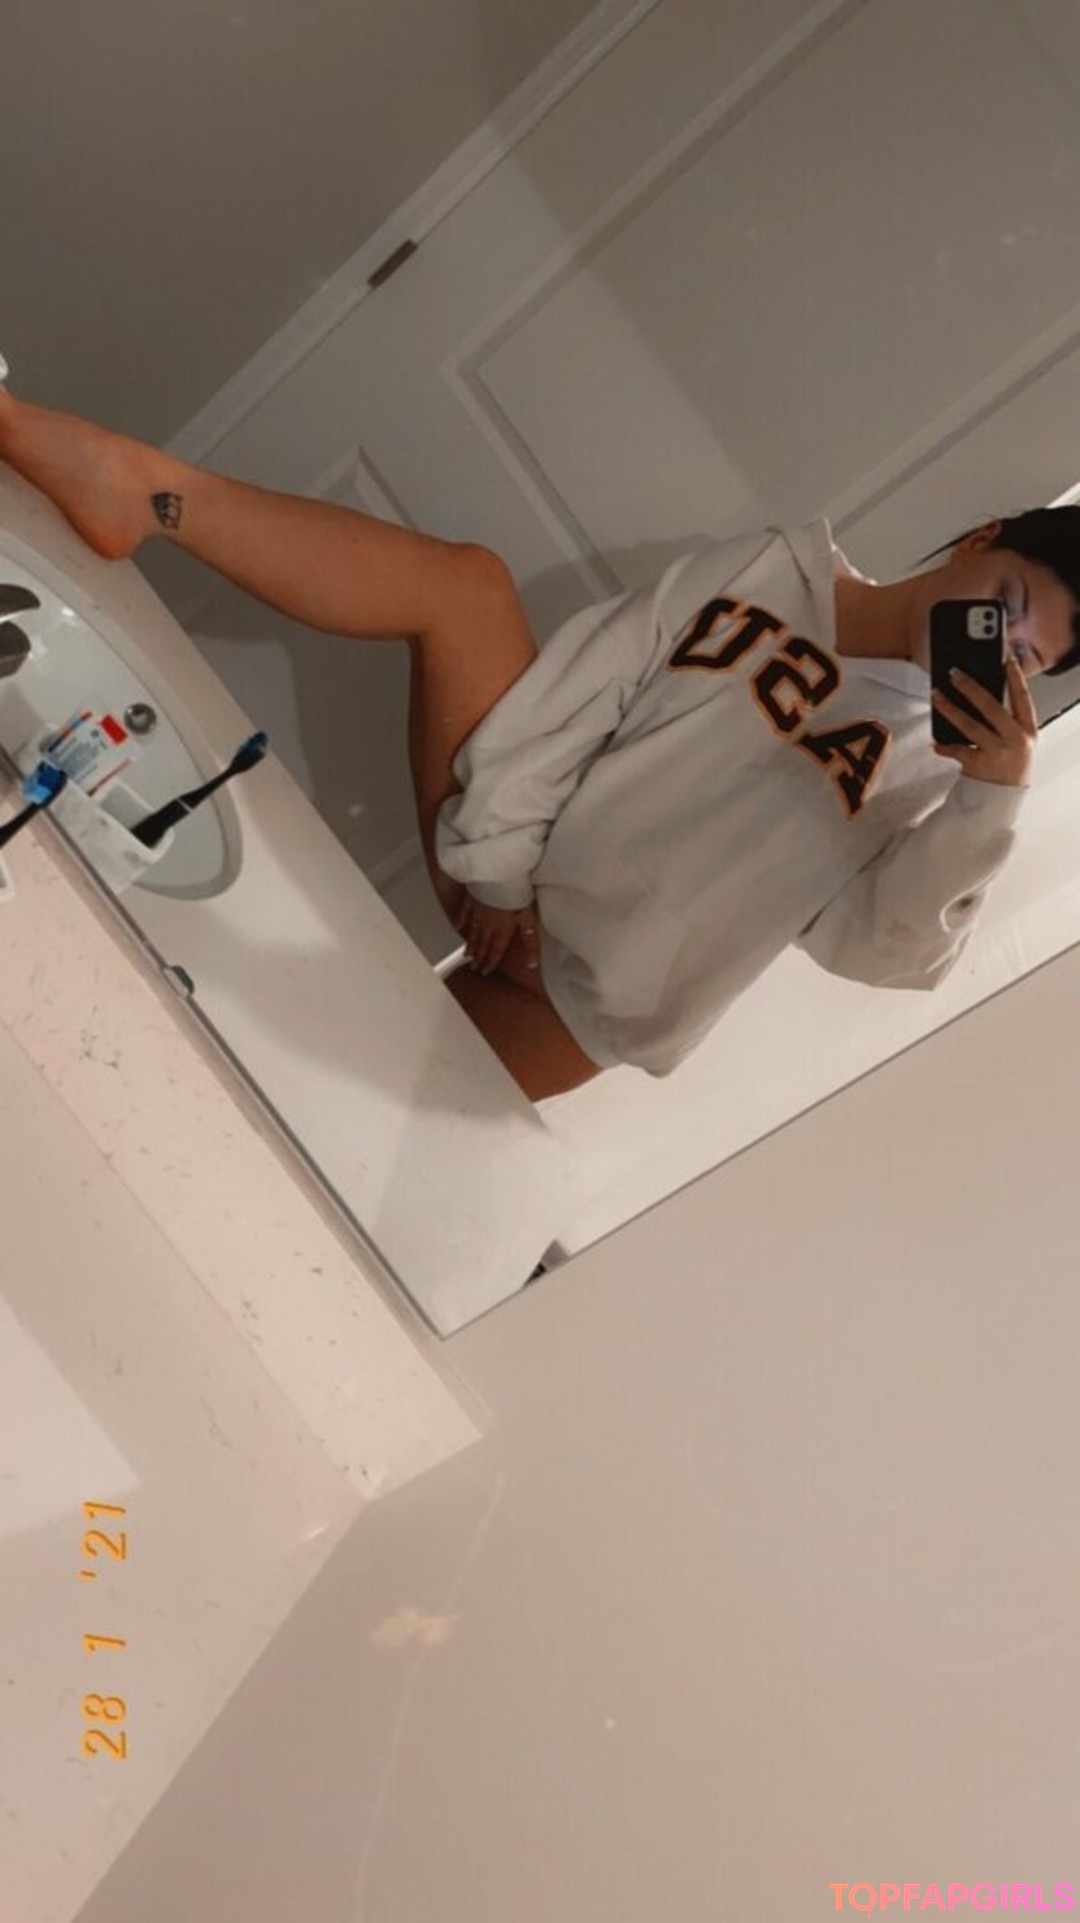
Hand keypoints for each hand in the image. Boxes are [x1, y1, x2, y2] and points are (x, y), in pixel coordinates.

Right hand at [453, 890, 540, 976]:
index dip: (490, 962)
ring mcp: (478, 911)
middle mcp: (488, 924)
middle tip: (473, 967)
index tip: (485, 971)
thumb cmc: (515, 894)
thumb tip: (532, 964)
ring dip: (470, 945)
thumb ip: (531, 943)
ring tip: (466, 954)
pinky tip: (457, 926)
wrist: (498, 874)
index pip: (495, 951)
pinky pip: (463, 913)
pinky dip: (460, 921)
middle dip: (478, 957)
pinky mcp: (471, 898)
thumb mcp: (529, 920)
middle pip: (482, 944)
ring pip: (472, 932)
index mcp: (502, 930)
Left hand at [931, 650, 1037, 787]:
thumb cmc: (1009, 761)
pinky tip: (935, 742)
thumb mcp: (1018, 739)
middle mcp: (1015, 739)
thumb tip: (979, 691)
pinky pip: (958, 751)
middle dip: (971, 687)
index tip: (1005, 657)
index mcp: (1027, 729)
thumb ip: (1006, 719)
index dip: (1015, 676)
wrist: (1004, 798)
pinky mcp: (979, 766)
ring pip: (969, 726)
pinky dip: (945, 746)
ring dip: (950, 709)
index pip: (1022, 697)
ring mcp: (997, 753)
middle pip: (991, 707)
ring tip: (936, 696)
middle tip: (954, 673)